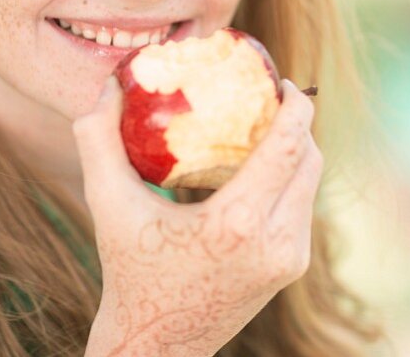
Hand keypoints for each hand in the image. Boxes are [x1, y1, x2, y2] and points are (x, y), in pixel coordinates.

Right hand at [75, 77, 322, 356]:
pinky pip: (302, 206)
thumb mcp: (108, 204)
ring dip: (296, 149)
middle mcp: (274, 242)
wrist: (157, 345)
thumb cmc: (130, 273)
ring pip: (310, 182)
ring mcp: (290, 258)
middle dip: (297, 122)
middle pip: (309, 158)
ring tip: (265, 127)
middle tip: (270, 97)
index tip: (279, 80)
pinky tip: (261, 167)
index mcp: (236, 224)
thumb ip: (98, 140)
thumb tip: (104, 86)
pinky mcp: (292, 267)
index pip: (288, 146)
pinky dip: (289, 179)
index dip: (294, 106)